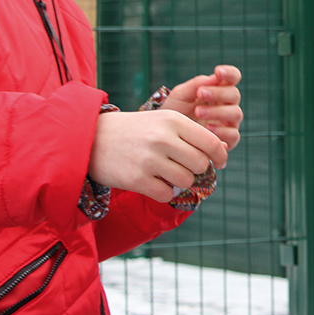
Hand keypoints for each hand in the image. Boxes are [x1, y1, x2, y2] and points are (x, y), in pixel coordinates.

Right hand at [88, 108, 229, 203]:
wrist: (92, 138)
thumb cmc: (135, 130)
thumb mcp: (162, 121)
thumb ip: (191, 134)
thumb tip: (221, 152)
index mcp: (172, 120)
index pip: (211, 142)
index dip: (220, 156)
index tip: (220, 162)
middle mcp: (163, 138)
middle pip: (201, 164)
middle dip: (196, 169)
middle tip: (183, 166)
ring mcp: (149, 159)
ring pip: (186, 181)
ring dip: (180, 181)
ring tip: (165, 173)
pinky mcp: (137, 179)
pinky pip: (167, 194)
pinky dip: (164, 192)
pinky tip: (152, 181)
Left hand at [158, 65, 243, 150]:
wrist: (167, 135)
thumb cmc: (175, 111)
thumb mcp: (180, 95)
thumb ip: (196, 84)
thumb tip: (214, 77)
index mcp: (218, 90)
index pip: (233, 77)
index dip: (230, 73)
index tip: (218, 71)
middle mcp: (227, 105)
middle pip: (235, 94)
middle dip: (218, 93)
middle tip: (200, 94)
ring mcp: (229, 122)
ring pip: (236, 113)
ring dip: (218, 111)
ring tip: (198, 112)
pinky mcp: (228, 140)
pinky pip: (233, 135)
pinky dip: (221, 131)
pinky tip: (206, 129)